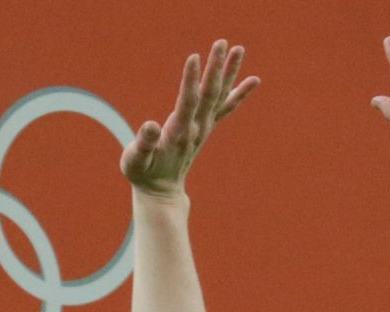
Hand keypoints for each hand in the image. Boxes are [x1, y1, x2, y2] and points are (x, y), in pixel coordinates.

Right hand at [120, 40, 258, 198]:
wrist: (161, 191)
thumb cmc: (143, 174)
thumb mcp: (135, 161)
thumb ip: (143, 144)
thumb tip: (150, 126)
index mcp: (178, 133)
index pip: (187, 102)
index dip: (190, 80)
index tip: (194, 57)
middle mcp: (196, 128)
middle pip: (209, 94)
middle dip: (215, 68)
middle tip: (221, 43)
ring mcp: (204, 127)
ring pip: (219, 95)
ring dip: (229, 72)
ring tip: (238, 49)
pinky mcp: (206, 127)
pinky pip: (226, 107)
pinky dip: (240, 93)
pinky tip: (254, 80)